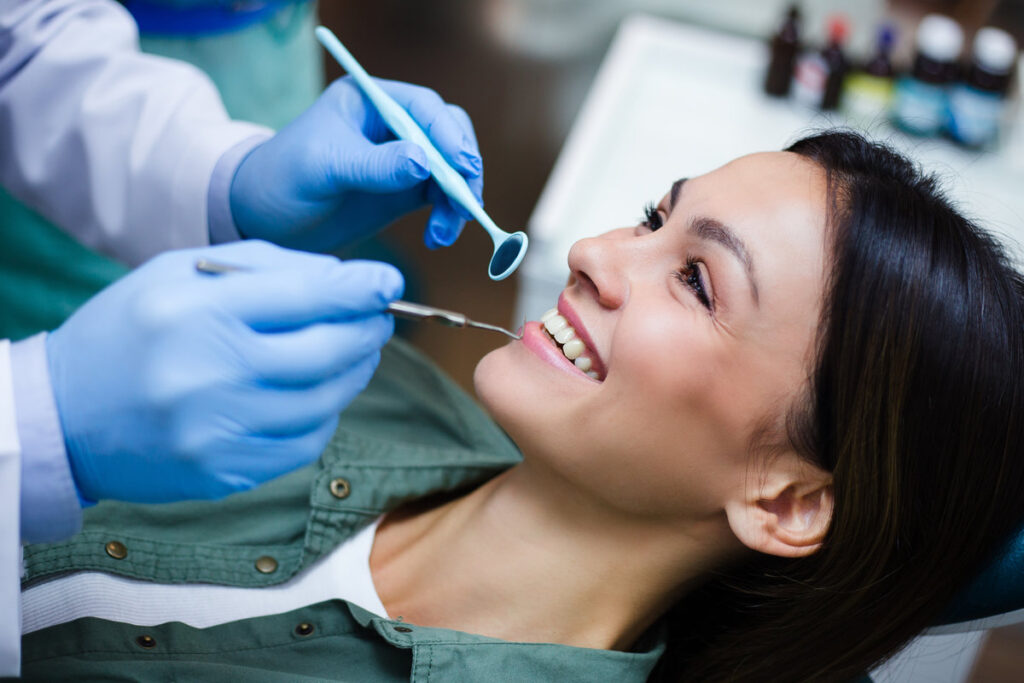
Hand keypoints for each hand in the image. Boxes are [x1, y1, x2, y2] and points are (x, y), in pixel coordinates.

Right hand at [46, 240, 402, 502]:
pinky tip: (316, 393)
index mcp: (196, 312)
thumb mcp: (178, 272)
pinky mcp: (226, 473)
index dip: (361, 287)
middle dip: (367, 329)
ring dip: (353, 372)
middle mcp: (210, 374)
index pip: (307, 295)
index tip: (389, 280)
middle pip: (328, 351)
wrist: (63, 416)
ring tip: (352, 351)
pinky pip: (306, 442)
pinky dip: (324, 413)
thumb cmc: (129, 331)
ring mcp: (219, 432)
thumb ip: (265, 266)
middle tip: (377, 317)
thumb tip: (344, 277)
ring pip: (326, 401)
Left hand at [229, 77, 482, 251]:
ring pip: (452, 170)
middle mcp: (392, 126)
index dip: (448, 134)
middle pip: (448, 136)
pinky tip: (438, 237)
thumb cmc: (283, 178)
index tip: (460, 165)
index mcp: (370, 101)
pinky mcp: (404, 192)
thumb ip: (374, 165)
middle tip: (466, 202)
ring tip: (445, 231)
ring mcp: (402, 160)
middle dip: (463, 169)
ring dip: (458, 200)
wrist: (264, 218)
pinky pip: (442, 199)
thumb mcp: (326, 167)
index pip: (424, 108)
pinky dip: (448, 217)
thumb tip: (423, 163)